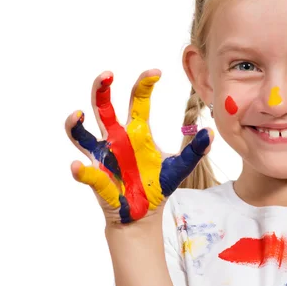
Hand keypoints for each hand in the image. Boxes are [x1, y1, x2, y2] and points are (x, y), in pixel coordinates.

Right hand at [65, 69, 213, 224]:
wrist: (144, 214)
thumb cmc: (157, 185)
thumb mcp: (180, 167)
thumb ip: (195, 151)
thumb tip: (211, 134)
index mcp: (137, 130)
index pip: (137, 100)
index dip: (144, 83)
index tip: (155, 72)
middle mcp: (116, 138)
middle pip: (103, 107)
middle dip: (102, 89)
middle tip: (108, 74)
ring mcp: (103, 156)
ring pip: (81, 135)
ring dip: (75, 124)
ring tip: (77, 115)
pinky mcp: (96, 178)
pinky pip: (87, 173)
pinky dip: (81, 172)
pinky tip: (77, 168)